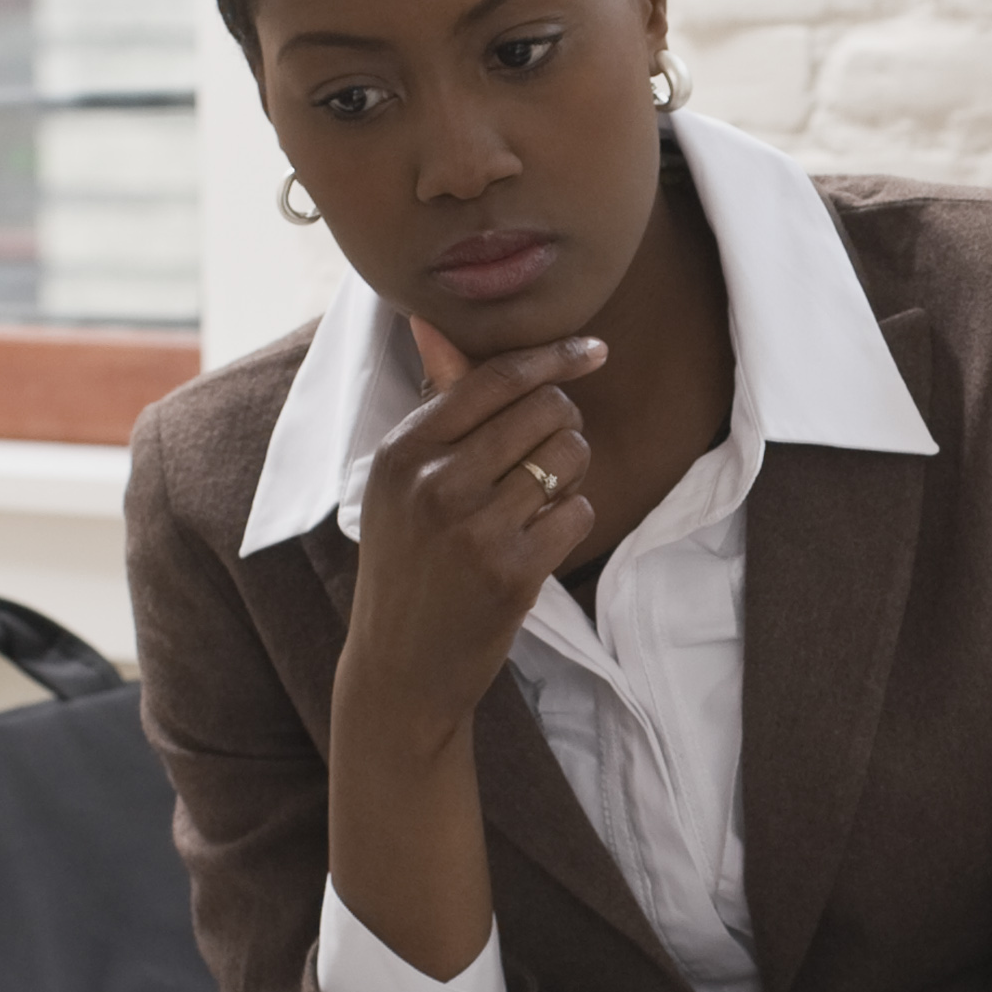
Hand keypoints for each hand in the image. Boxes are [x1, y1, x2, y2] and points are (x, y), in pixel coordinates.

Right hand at [324, 337, 604, 988]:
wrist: (399, 670)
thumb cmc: (408, 564)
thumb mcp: (399, 482)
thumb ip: (433, 404)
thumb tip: (430, 321)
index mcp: (401, 451)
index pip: (494, 378)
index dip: (553, 358)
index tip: (593, 350)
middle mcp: (433, 481)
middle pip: (545, 409)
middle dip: (565, 424)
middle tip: (550, 455)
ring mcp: (473, 527)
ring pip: (569, 456)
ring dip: (571, 473)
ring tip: (539, 502)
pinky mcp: (511, 571)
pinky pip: (577, 511)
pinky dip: (571, 522)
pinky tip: (539, 543)